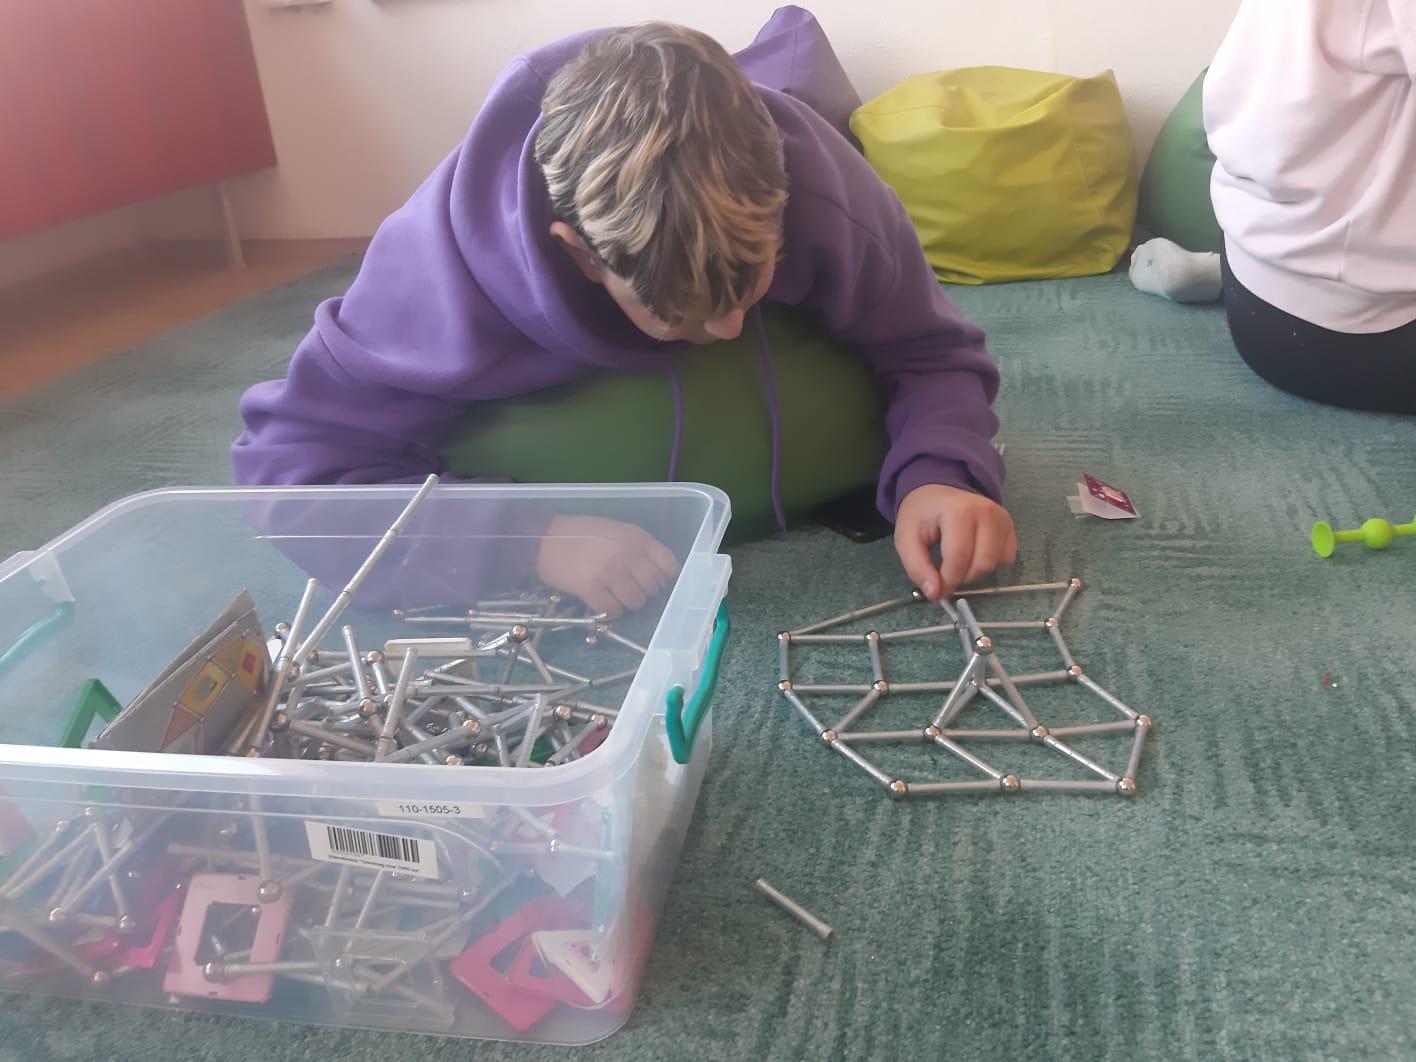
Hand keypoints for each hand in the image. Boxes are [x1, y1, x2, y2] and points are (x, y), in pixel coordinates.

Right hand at [535, 515, 679, 617]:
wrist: (542, 539)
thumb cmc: (579, 533)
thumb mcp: (614, 529)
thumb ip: (637, 546)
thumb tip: (657, 572)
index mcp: (635, 536)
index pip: (668, 564)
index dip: (664, 576)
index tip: (655, 581)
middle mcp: (627, 554)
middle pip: (653, 586)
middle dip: (644, 591)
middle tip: (629, 589)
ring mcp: (610, 572)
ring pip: (636, 602)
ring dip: (628, 603)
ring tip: (614, 595)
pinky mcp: (591, 589)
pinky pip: (613, 611)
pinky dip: (610, 612)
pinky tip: (602, 602)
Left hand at [894, 484, 1016, 600]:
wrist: (936, 492)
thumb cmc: (920, 515)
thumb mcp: (906, 540)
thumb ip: (917, 568)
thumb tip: (935, 595)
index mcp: (958, 511)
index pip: (959, 557)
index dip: (948, 581)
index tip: (937, 592)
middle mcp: (986, 511)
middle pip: (982, 563)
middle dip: (962, 579)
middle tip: (945, 577)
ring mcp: (1001, 518)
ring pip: (995, 564)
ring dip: (974, 574)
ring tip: (957, 565)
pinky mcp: (1008, 526)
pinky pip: (1005, 558)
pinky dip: (989, 564)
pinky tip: (973, 555)